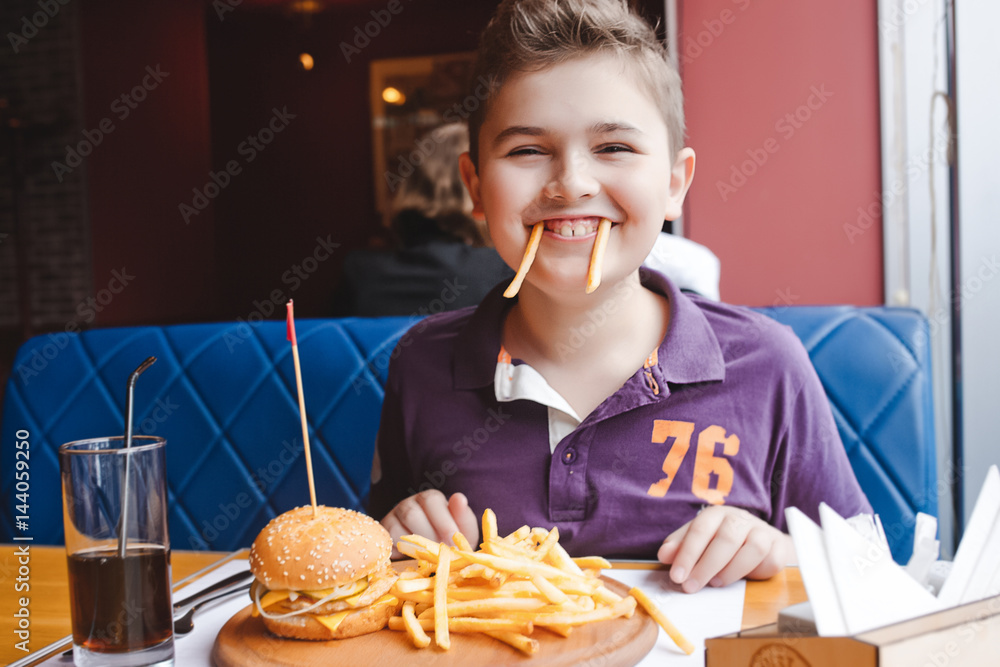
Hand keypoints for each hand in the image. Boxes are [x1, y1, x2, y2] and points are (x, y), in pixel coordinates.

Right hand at [380, 490, 478, 558]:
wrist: (435, 557)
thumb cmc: (452, 541)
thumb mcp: (463, 530)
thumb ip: (463, 516)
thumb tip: (459, 498)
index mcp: (431, 499)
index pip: (431, 500)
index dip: (442, 520)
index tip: (453, 538)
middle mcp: (409, 504)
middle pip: (411, 514)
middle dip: (428, 536)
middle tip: (441, 552)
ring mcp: (394, 518)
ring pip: (398, 530)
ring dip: (415, 547)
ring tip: (429, 558)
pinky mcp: (385, 535)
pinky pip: (389, 543)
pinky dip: (402, 553)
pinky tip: (415, 558)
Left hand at [657, 506, 794, 592]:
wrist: (761, 541)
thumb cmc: (722, 541)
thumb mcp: (698, 540)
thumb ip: (680, 546)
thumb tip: (664, 555)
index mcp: (717, 514)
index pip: (700, 529)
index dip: (687, 553)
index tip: (676, 576)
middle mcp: (740, 519)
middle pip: (726, 539)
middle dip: (705, 566)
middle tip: (691, 586)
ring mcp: (762, 531)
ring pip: (752, 549)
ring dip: (731, 571)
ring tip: (715, 583)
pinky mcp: (778, 547)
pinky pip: (771, 561)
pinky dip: (756, 573)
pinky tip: (744, 579)